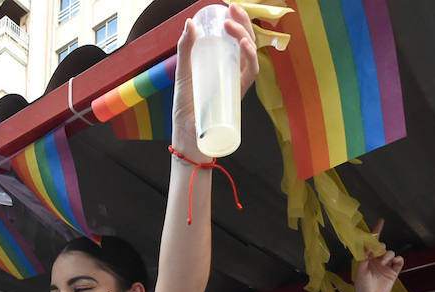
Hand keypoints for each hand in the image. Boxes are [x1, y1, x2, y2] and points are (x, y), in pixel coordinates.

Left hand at [172, 4, 259, 159]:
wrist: (187, 137)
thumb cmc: (186, 108)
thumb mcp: (183, 73)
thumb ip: (186, 49)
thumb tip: (190, 22)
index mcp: (223, 67)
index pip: (236, 40)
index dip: (238, 22)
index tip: (230, 8)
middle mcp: (233, 74)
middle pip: (246, 44)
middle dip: (244, 23)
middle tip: (233, 8)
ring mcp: (237, 85)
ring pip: (251, 56)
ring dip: (246, 36)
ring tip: (232, 24)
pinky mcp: (237, 96)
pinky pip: (250, 75)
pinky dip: (250, 58)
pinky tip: (244, 45)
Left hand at [353, 219, 403, 291]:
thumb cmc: (362, 286)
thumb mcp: (360, 268)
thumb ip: (364, 254)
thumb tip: (367, 242)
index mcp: (367, 258)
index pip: (372, 243)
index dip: (376, 232)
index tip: (381, 222)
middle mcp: (377, 260)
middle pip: (383, 246)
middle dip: (381, 248)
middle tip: (377, 257)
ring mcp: (385, 266)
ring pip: (391, 253)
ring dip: (387, 256)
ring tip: (382, 265)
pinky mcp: (393, 272)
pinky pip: (399, 261)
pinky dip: (398, 260)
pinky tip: (395, 263)